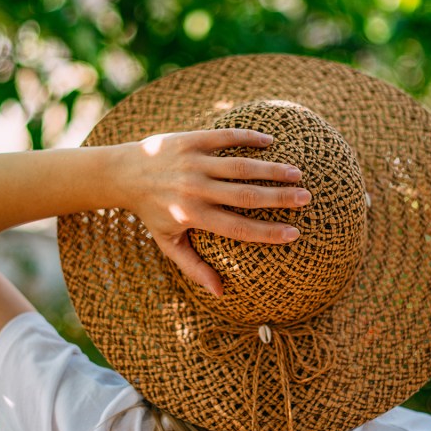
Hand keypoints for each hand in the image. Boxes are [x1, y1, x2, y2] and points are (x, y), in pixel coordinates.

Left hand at [116, 128, 309, 296]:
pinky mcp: (190, 140)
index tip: (294, 234)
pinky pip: (224, 137)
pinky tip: (271, 142)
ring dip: (271, 169)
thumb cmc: (151, 212)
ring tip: (297, 173)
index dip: (267, 232)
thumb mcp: (168, 243)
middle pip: (244, 195)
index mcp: (192, 216)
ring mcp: (192, 162)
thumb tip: (221, 293)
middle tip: (306, 198)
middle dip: (278, 198)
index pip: (237, 227)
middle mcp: (194, 189)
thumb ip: (194, 267)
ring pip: (239, 166)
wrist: (123, 173)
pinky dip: (248, 138)